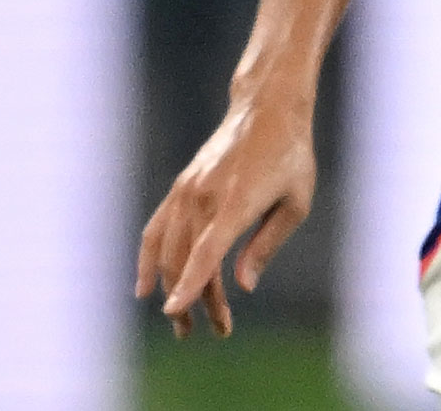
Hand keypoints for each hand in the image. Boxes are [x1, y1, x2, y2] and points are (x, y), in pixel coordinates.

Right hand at [134, 90, 318, 336]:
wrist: (266, 110)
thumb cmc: (290, 156)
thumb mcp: (296, 201)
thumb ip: (267, 244)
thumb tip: (243, 286)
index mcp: (238, 200)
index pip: (208, 249)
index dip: (192, 282)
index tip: (176, 311)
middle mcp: (205, 196)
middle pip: (189, 260)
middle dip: (197, 301)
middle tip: (213, 330)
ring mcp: (187, 191)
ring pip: (169, 251)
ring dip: (173, 288)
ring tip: (183, 320)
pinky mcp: (179, 188)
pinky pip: (155, 230)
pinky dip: (147, 260)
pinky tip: (144, 288)